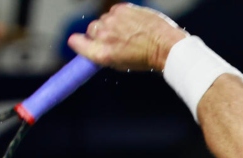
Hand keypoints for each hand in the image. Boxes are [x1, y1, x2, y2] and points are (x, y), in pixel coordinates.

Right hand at [68, 3, 188, 70]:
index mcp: (102, 54)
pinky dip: (121, 17)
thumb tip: (90, 46)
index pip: (76, 43)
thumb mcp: (120, 63)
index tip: (78, 41)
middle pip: (91, 30)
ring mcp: (112, 21)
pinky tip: (133, 24)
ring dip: (112, 25)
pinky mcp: (121, 9)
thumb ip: (103, 54)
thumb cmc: (145, 58)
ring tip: (128, 33)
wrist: (165, 46)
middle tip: (115, 40)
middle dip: (100, 34)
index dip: (78, 42)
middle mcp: (104, 36)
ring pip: (103, 20)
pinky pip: (114, 12)